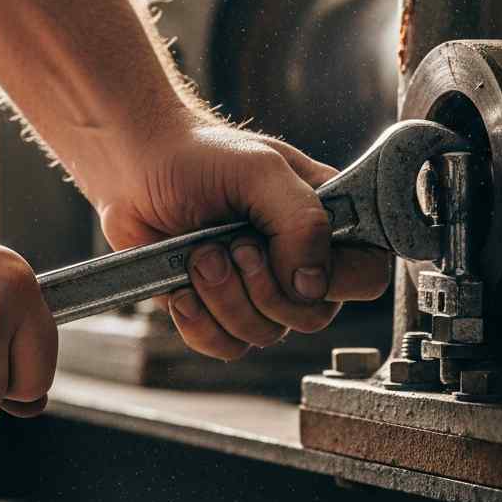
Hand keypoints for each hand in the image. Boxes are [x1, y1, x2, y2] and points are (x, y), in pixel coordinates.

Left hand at [83, 117, 391, 359]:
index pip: (366, 275)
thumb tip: (311, 285)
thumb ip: (301, 221)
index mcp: (326, 223)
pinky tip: (184, 282)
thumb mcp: (261, 170)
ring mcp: (259, 291)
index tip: (290, 254)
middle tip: (234, 245)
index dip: (334, 279)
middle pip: (313, 317)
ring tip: (200, 253)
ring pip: (265, 334)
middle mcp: (298, 263)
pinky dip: (198, 318)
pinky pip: (225, 346)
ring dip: (223, 296)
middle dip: (263, 287)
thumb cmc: (198, 156)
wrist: (136, 169)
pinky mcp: (219, 311)